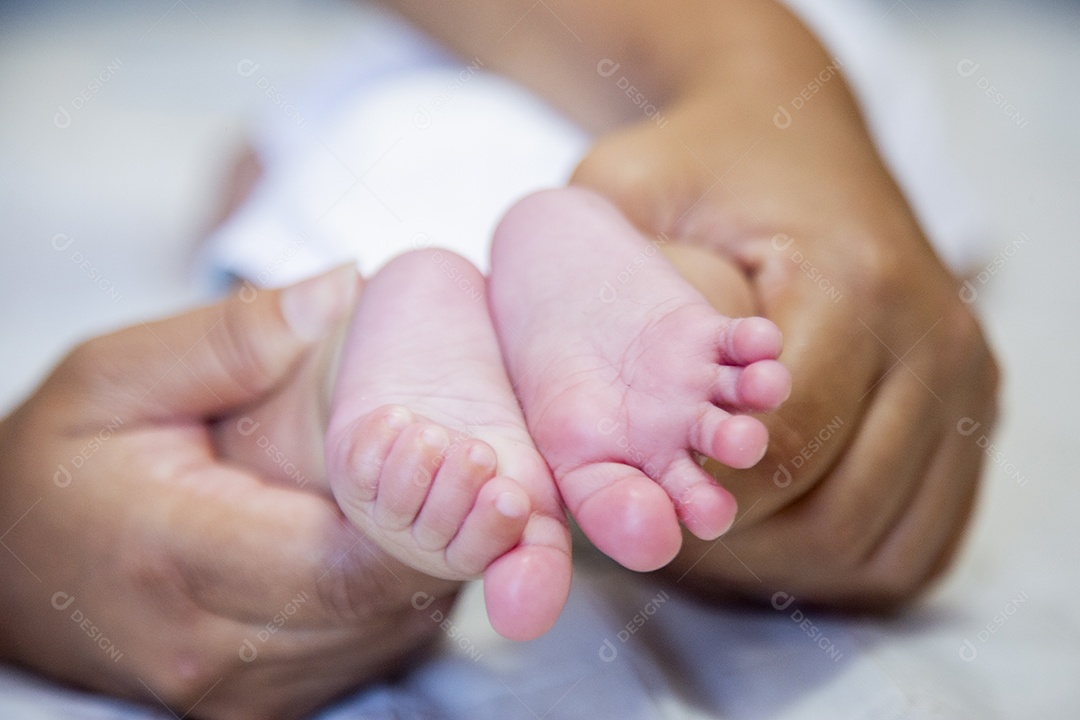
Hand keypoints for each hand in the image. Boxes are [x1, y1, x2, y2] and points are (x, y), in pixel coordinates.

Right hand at [0, 267, 455, 719]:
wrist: (7, 574)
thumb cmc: (57, 470)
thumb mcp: (115, 377)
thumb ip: (232, 337)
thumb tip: (343, 288)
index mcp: (176, 560)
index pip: (337, 565)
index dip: (425, 523)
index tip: (484, 470)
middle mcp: (215, 649)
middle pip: (377, 607)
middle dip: (454, 545)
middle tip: (512, 483)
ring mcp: (241, 691)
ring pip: (381, 637)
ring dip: (439, 573)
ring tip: (486, 504)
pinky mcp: (259, 699)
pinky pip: (363, 651)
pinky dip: (405, 598)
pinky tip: (428, 540)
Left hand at [570, 5, 999, 607]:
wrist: (791, 128)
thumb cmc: (697, 165)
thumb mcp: (625, 190)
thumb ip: (594, 283)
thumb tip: (573, 406)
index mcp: (852, 283)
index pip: (785, 448)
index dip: (705, 491)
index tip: (647, 490)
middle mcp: (930, 335)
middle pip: (838, 513)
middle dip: (744, 543)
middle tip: (675, 525)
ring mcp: (965, 374)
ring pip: (882, 543)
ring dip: (792, 563)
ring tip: (721, 533)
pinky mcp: (972, 404)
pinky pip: (922, 538)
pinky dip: (850, 558)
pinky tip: (783, 533)